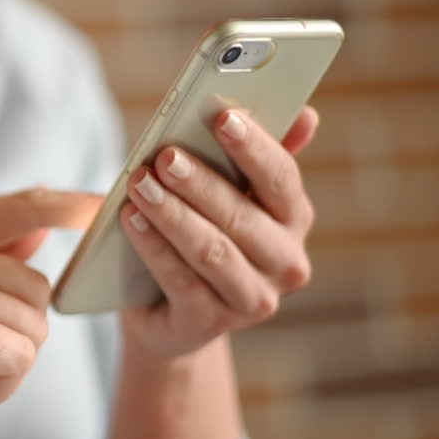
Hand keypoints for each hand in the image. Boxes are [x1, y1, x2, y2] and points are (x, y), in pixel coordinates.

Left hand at [118, 106, 319, 357]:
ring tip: (139, 184)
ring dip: (172, 214)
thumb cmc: (199, 231)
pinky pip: (181, 281)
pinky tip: (131, 220)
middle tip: (164, 155)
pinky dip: (154, 248)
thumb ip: (253, 156)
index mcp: (293, 220)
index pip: (282, 178)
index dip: (254, 147)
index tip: (222, 116)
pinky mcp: (211, 323)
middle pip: (242, 216)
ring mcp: (253, 300)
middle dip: (200, 183)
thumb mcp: (224, 192)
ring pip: (212, 251)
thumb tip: (307, 114)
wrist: (169, 311)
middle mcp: (285, 263)